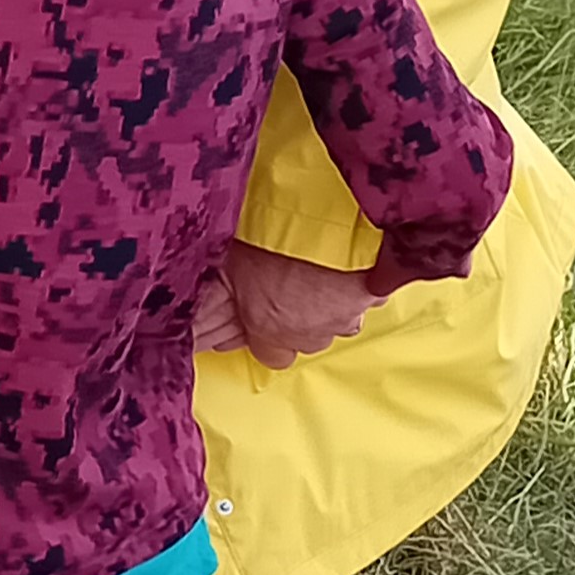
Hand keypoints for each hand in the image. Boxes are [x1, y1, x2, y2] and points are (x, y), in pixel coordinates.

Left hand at [195, 238, 379, 366]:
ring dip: (328, 303)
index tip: (259, 316)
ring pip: (339, 320)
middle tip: (286, 286)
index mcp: (272, 331)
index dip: (264, 336)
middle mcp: (311, 333)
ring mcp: (347, 315)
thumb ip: (220, 296)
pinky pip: (368, 296)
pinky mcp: (376, 294)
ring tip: (316, 272)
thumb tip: (198, 317)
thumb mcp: (231, 266)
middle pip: (306, 339)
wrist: (329, 217)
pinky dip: (358, 285)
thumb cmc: (277, 239)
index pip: (271, 357)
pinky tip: (346, 266)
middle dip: (297, 318)